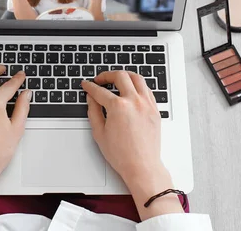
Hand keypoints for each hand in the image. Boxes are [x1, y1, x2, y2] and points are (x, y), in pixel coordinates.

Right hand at [82, 71, 182, 218]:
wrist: (142, 166)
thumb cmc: (122, 154)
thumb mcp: (99, 132)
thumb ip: (93, 111)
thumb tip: (91, 98)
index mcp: (118, 107)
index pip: (100, 90)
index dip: (90, 86)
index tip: (86, 85)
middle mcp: (134, 101)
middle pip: (120, 76)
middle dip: (107, 75)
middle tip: (100, 80)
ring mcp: (147, 104)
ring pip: (137, 78)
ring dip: (124, 75)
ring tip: (116, 79)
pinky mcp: (154, 109)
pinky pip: (146, 89)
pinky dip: (137, 85)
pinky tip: (131, 89)